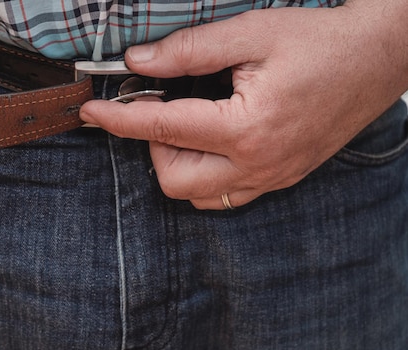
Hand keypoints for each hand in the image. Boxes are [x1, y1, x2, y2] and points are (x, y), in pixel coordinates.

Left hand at [80, 4, 406, 208]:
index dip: (119, 120)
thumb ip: (189, 50)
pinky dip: (203, 173)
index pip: (163, 131)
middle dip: (153, 147)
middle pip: (174, 180)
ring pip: (197, 195)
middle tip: (161, 110)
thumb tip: (137, 61)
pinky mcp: (280, 179)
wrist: (380, 58)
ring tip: (188, 124)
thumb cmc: (320, 41)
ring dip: (178, 163)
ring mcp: (271, 178)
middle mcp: (258, 165)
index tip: (90, 113)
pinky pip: (224, 195)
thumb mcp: (252, 34)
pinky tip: (211, 141)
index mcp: (248, 128)